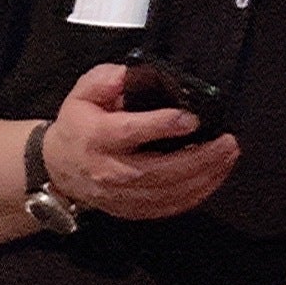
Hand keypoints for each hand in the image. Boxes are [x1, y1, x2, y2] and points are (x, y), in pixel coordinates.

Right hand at [41, 64, 240, 220]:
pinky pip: (169, 207)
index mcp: (97, 137)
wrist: (58, 168)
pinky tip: (214, 177)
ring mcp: (122, 195)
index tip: (191, 118)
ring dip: (205, 175)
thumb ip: (105, 80)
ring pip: (169, 191)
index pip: (130, 132)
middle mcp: (110, 169)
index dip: (162, 126)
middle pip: (159, 169)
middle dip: (199, 157)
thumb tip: (129, 75)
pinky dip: (196, 194)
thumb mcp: (82, 93)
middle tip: (226, 142)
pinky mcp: (132, 209)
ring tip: (227, 155)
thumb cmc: (77, 127)